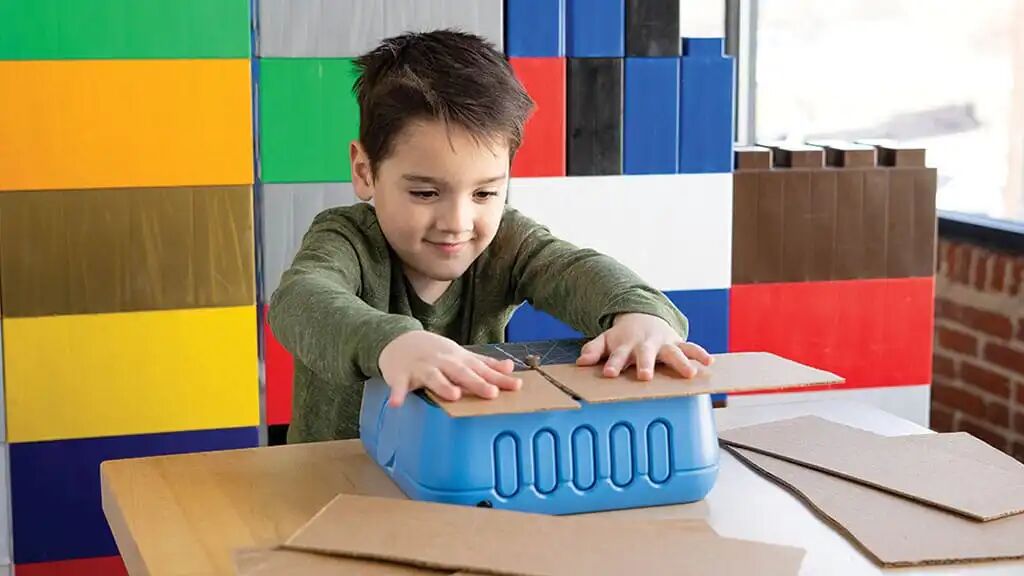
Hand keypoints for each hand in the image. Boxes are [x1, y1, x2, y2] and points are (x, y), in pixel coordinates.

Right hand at [379, 331, 521, 406]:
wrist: (400, 340)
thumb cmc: (436, 353)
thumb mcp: (461, 355)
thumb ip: (485, 364)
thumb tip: (510, 368)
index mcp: (458, 360)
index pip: (482, 370)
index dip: (499, 379)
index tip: (516, 387)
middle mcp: (443, 363)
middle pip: (461, 373)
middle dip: (476, 382)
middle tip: (491, 393)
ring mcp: (421, 368)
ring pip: (433, 377)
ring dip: (443, 385)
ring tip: (454, 395)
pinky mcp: (401, 375)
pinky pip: (399, 386)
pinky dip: (397, 394)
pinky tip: (396, 404)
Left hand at [576, 313, 712, 379]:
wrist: (643, 316)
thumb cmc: (623, 336)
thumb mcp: (606, 340)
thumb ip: (593, 350)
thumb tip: (581, 362)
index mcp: (626, 346)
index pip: (617, 356)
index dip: (613, 364)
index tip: (610, 373)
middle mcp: (645, 345)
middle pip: (645, 355)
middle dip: (646, 364)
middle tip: (645, 376)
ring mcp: (663, 344)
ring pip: (673, 353)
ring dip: (681, 362)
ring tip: (689, 374)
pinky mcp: (677, 343)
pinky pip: (691, 348)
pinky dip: (700, 353)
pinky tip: (709, 362)